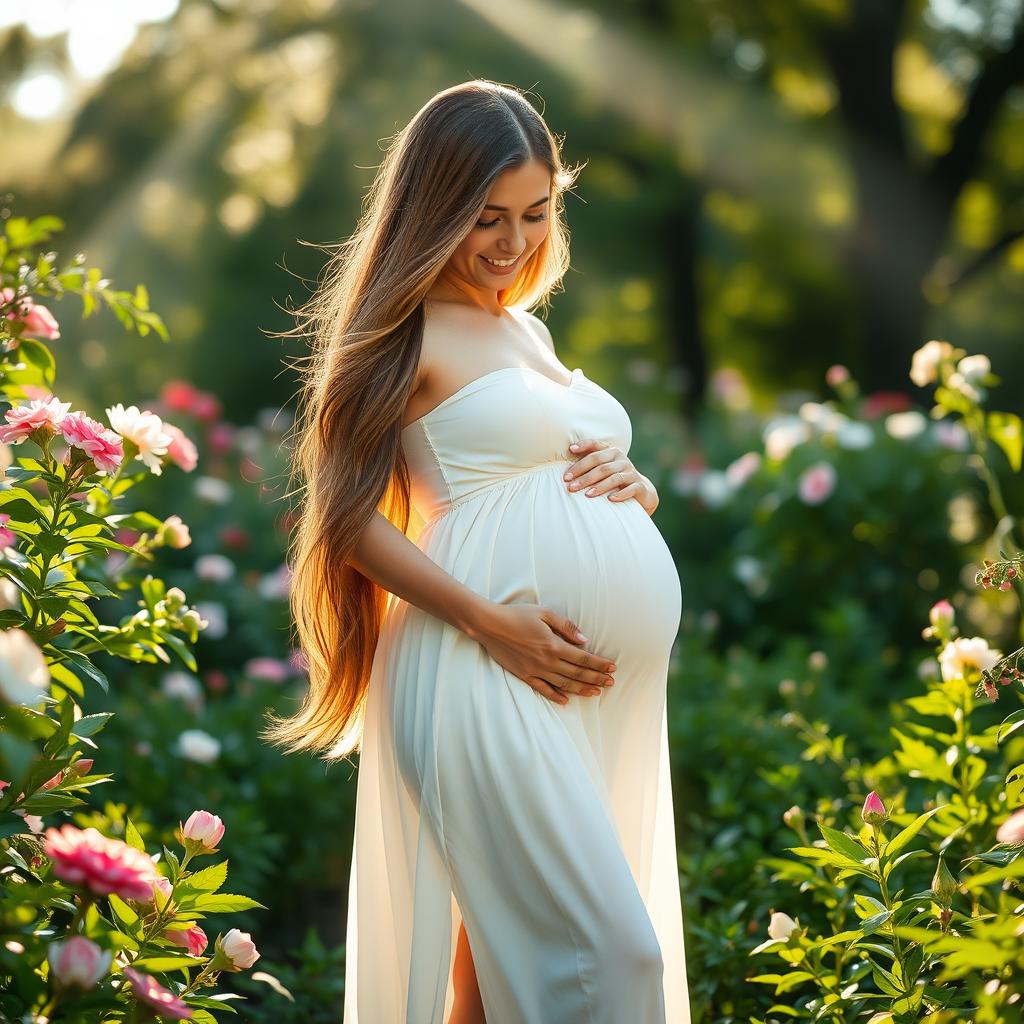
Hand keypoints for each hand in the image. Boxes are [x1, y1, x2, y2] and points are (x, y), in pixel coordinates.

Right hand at [468, 601, 616, 705]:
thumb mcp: (544, 613)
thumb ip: (566, 626)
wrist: (489, 625)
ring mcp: (535, 670)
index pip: (582, 658)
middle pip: (577, 674)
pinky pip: (543, 689)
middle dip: (596, 678)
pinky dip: (556, 696)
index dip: (599, 664)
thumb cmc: (517, 615)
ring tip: (596, 693)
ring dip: (582, 689)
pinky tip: (567, 700)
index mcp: (553, 644)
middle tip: (611, 683)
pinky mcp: (524, 675)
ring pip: (564, 684)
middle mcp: (546, 661)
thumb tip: (584, 640)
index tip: (612, 668)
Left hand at [563, 439, 658, 514]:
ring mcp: (631, 472)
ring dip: (599, 486)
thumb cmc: (614, 478)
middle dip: (584, 475)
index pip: (596, 446)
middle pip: (601, 465)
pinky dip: (620, 494)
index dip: (583, 446)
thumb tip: (564, 470)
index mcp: (611, 452)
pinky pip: (630, 489)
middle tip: (570, 485)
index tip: (570, 450)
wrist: (640, 491)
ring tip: (587, 495)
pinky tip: (610, 499)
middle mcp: (622, 459)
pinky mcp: (639, 486)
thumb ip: (588, 464)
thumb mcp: (603, 469)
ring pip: (614, 478)